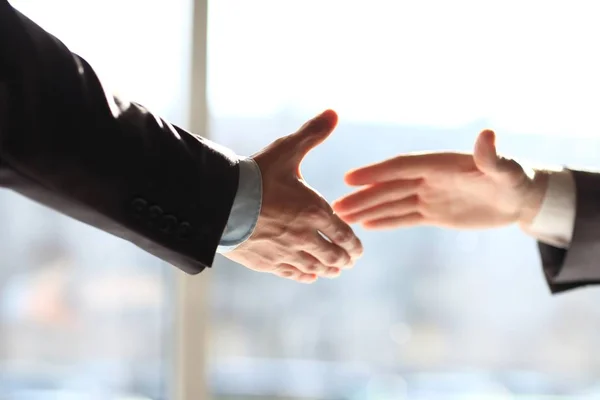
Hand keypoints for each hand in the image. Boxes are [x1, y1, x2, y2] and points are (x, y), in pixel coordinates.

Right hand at [225, 110, 362, 282]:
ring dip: (327, 270)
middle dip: (344, 260)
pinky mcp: (266, 262)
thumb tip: (334, 112)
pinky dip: (304, 275)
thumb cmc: (256, 175)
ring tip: (333, 271)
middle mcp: (304, 236)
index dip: (354, 246)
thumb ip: (312, 133)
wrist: (219, 201)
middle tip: (348, 262)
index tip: (358, 251)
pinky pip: (292, 273)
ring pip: (315, 268)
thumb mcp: (287, 151)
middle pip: (333, 256)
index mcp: (315, 211)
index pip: (344, 236)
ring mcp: (285, 252)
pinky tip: (308, 276)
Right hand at [333, 129, 548, 230]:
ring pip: (392, 203)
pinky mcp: (434, 214)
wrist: (521, 199)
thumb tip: (487, 134)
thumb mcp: (507, 169)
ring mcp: (429, 196)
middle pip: (389, 187)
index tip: (351, 179)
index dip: (376, 173)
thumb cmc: (516, 180)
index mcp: (439, 165)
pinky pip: (405, 218)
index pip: (401, 167)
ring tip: (343, 216)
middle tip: (335, 207)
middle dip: (362, 196)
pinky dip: (386, 221)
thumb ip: (492, 156)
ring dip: (367, 209)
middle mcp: (428, 179)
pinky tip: (366, 225)